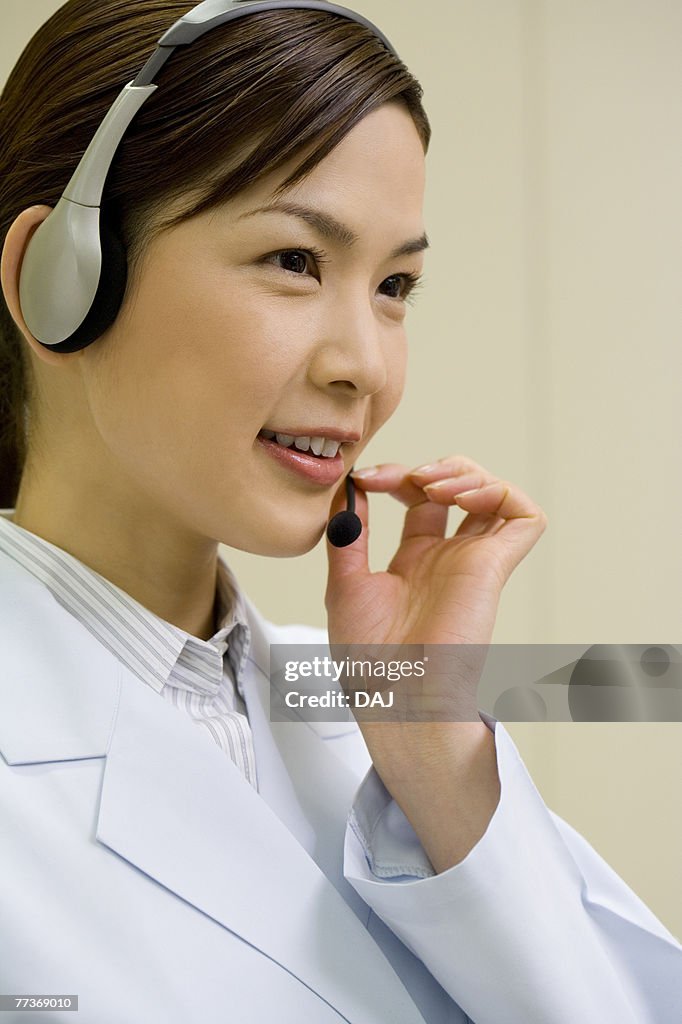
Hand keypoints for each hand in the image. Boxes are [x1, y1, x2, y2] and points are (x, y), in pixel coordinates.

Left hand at [324, 454, 546, 723]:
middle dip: (430, 468)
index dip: (396, 477)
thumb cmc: (370, 659)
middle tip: (403, 478)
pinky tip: (460, 498)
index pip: (417, 498)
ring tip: (432, 486)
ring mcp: (474, 560)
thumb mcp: (345, 584)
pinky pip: (524, 515)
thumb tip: (347, 493)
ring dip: (465, 473)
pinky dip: (498, 491)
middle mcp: (448, 556)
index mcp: (414, 560)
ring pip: (493, 493)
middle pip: (457, 488)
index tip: (364, 479)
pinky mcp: (495, 567)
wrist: (395, 693)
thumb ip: (349, 536)